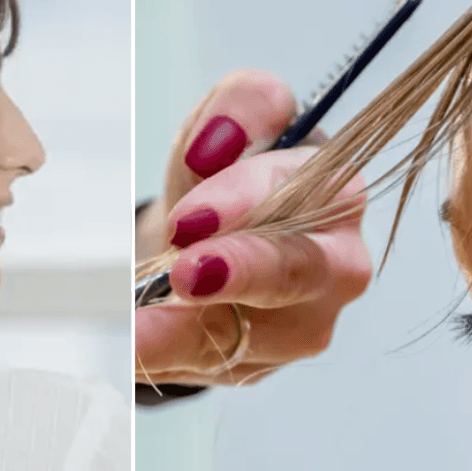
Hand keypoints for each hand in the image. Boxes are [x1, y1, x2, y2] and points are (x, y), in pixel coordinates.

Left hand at [135, 70, 372, 386]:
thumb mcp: (225, 125)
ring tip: (139, 329)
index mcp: (338, 191)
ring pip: (255, 334)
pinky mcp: (260, 363)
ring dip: (190, 330)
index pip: (307, 189)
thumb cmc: (224, 179)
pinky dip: (167, 355)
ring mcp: (304, 324)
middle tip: (186, 273)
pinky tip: (133, 348)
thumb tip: (218, 140)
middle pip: (301, 270)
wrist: (203, 241)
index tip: (190, 216)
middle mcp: (338, 264)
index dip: (245, 200)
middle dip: (242, 271)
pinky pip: (215, 365)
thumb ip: (239, 106)